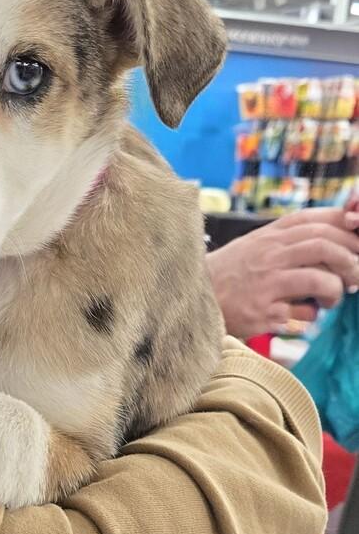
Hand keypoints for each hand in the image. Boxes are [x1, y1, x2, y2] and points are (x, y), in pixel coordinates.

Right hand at [206, 205, 358, 338]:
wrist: (192, 299)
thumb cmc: (229, 274)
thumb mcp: (254, 246)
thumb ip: (288, 239)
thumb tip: (334, 233)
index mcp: (267, 235)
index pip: (315, 219)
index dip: (345, 225)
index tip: (357, 237)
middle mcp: (267, 254)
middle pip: (324, 244)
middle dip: (351, 259)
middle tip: (355, 275)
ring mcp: (265, 282)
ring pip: (320, 278)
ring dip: (337, 289)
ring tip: (332, 297)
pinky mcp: (263, 310)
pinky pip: (304, 312)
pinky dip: (312, 314)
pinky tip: (302, 313)